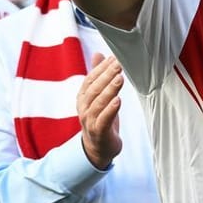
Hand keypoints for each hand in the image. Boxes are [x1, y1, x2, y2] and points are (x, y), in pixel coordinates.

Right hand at [77, 53, 124, 169]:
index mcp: (83, 97)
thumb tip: (98, 54)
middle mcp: (84, 107)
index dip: (101, 69)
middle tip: (119, 64)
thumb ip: (98, 76)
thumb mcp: (99, 96)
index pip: (90, 80)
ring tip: (120, 79)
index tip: (114, 58)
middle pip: (94, 89)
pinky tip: (118, 101)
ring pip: (99, 103)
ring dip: (109, 90)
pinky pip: (104, 120)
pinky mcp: (99, 132)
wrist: (98, 148)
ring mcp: (90, 120)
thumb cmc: (100, 118)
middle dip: (106, 76)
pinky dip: (110, 110)